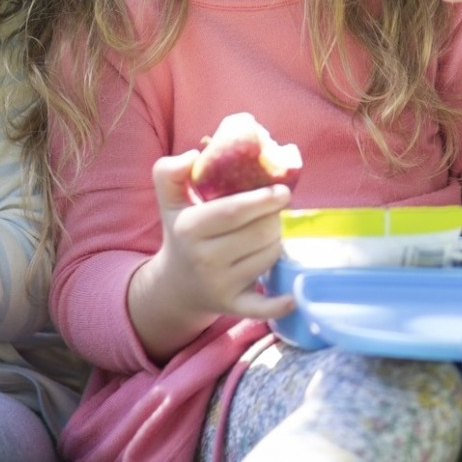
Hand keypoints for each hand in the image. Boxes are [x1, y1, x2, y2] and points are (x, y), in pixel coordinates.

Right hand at [134, 152, 293, 335]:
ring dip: (277, 240)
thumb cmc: (182, 232)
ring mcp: (219, 285)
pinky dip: (278, 305)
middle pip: (259, 233)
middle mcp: (204, 258)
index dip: (262, 199)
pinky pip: (260, 307)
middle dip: (274, 218)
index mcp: (190, 228)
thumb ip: (171, 171)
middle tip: (275, 211)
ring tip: (267, 233)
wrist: (176, 284)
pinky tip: (291, 298)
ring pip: (268, 256)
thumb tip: (194, 154)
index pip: (234, 211)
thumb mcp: (170, 200)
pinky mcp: (232, 306)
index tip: (283, 191)